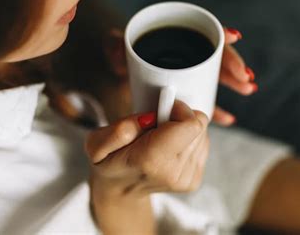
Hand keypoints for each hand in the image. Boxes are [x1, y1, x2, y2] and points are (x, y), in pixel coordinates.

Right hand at [84, 100, 209, 197]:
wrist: (119, 190)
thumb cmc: (109, 161)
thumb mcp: (97, 144)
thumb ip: (118, 130)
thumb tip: (148, 119)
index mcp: (152, 159)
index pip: (192, 125)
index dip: (180, 109)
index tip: (163, 109)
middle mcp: (173, 172)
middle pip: (199, 127)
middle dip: (180, 118)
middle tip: (158, 125)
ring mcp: (185, 179)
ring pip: (203, 135)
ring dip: (184, 130)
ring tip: (161, 138)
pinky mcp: (193, 181)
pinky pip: (203, 146)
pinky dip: (188, 141)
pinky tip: (169, 147)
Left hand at [103, 27, 256, 126]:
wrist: (119, 72)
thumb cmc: (120, 55)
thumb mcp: (116, 48)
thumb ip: (113, 45)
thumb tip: (117, 48)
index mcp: (173, 39)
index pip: (200, 32)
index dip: (218, 33)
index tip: (234, 37)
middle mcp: (185, 55)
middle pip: (214, 57)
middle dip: (232, 65)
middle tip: (245, 77)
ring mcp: (188, 74)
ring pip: (215, 77)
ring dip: (233, 83)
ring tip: (248, 89)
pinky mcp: (187, 93)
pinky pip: (205, 100)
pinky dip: (217, 109)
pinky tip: (228, 118)